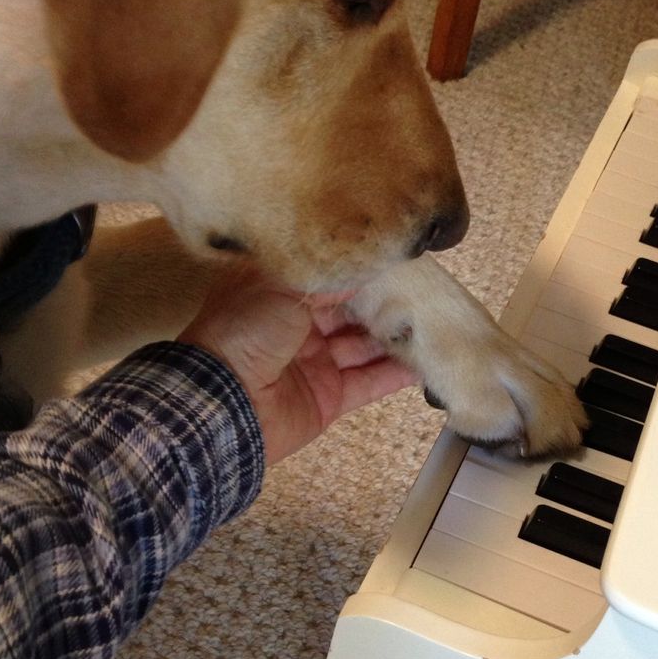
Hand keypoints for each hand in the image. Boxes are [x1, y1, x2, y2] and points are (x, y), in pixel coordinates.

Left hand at [177, 268, 415, 464]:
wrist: (223, 404)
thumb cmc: (243, 333)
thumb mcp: (282, 287)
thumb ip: (327, 278)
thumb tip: (364, 265)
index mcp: (276, 294)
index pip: (326, 276)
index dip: (358, 268)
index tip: (395, 254)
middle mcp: (296, 327)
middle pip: (350, 311)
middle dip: (384, 301)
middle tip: (424, 286)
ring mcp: (314, 364)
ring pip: (365, 346)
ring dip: (395, 336)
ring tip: (434, 320)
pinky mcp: (329, 398)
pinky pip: (369, 382)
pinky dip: (395, 374)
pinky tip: (425, 361)